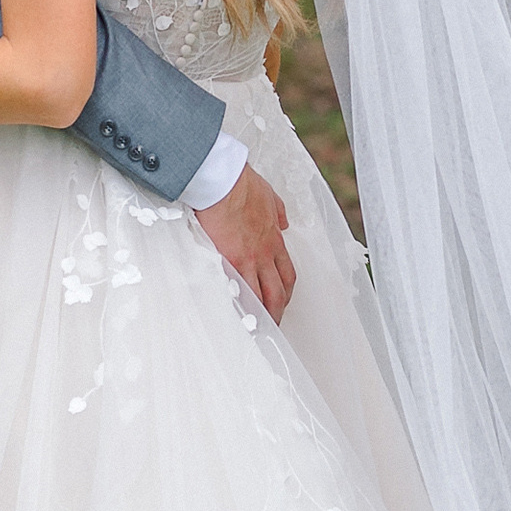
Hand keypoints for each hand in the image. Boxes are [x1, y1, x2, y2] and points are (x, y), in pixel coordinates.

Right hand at [195, 160, 295, 322]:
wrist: (224, 181)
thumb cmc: (241, 184)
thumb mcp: (269, 195)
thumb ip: (278, 211)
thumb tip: (284, 221)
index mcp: (274, 238)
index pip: (286, 273)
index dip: (285, 290)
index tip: (281, 299)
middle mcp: (266, 252)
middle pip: (278, 291)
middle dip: (277, 311)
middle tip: (272, 325)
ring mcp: (249, 259)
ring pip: (262, 296)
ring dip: (261, 315)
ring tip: (255, 330)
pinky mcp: (231, 260)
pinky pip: (239, 290)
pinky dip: (239, 306)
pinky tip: (235, 317)